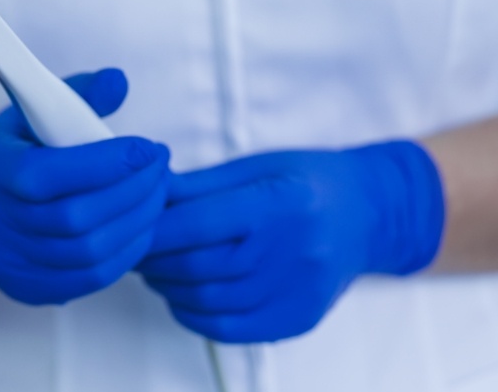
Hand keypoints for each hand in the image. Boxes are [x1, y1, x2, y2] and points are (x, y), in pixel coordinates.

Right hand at [0, 69, 170, 304]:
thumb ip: (77, 95)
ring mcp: (12, 262)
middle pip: (77, 218)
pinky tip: (143, 225)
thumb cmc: (14, 152)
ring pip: (90, 252)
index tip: (148, 148)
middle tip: (162, 168)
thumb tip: (119, 81)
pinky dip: (128, 252)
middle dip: (134, 191)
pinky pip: (91, 278)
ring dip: (138, 221)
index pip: (51, 174)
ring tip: (159, 192)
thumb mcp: (32, 112)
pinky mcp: (30, 287)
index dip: (108, 163)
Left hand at [138, 142, 443, 341]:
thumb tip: (148, 194)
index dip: (153, 229)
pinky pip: (229, 329)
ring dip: (168, 287)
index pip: (197, 224)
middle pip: (197, 267)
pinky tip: (184, 296)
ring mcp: (296, 292)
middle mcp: (291, 252)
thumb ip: (201, 185)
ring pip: (207, 302)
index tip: (130, 226)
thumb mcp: (257, 167)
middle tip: (136, 248)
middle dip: (153, 260)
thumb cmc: (309, 181)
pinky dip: (194, 315)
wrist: (366, 214)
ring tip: (157, 269)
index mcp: (278, 203)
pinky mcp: (297, 318)